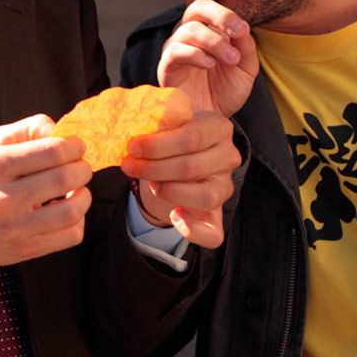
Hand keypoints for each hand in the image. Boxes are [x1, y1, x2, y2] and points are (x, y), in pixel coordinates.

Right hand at [0, 114, 92, 271]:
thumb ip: (28, 129)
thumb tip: (63, 131)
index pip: (52, 151)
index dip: (75, 147)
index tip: (77, 147)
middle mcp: (3, 198)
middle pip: (65, 179)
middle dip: (83, 169)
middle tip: (80, 167)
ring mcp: (15, 228)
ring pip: (72, 211)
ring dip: (84, 196)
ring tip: (77, 190)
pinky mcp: (26, 250)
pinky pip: (70, 235)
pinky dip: (78, 221)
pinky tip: (66, 211)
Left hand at [122, 110, 239, 248]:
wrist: (169, 164)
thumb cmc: (167, 141)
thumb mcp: (166, 125)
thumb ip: (158, 124)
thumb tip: (134, 132)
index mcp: (218, 128)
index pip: (192, 137)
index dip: (158, 144)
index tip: (132, 147)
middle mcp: (227, 157)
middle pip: (191, 166)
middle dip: (153, 168)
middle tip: (129, 165)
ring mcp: (224, 187)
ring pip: (204, 196)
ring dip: (170, 191)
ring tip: (150, 184)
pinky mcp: (216, 215)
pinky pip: (212, 232)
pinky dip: (192, 229)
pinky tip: (174, 216)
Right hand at [158, 0, 258, 117]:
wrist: (213, 121)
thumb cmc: (226, 91)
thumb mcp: (247, 65)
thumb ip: (245, 43)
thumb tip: (238, 25)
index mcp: (206, 26)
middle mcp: (187, 31)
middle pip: (197, 5)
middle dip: (221, 13)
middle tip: (239, 30)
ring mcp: (175, 48)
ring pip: (191, 28)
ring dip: (215, 40)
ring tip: (229, 58)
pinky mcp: (168, 67)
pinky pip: (180, 51)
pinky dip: (200, 55)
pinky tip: (211, 64)